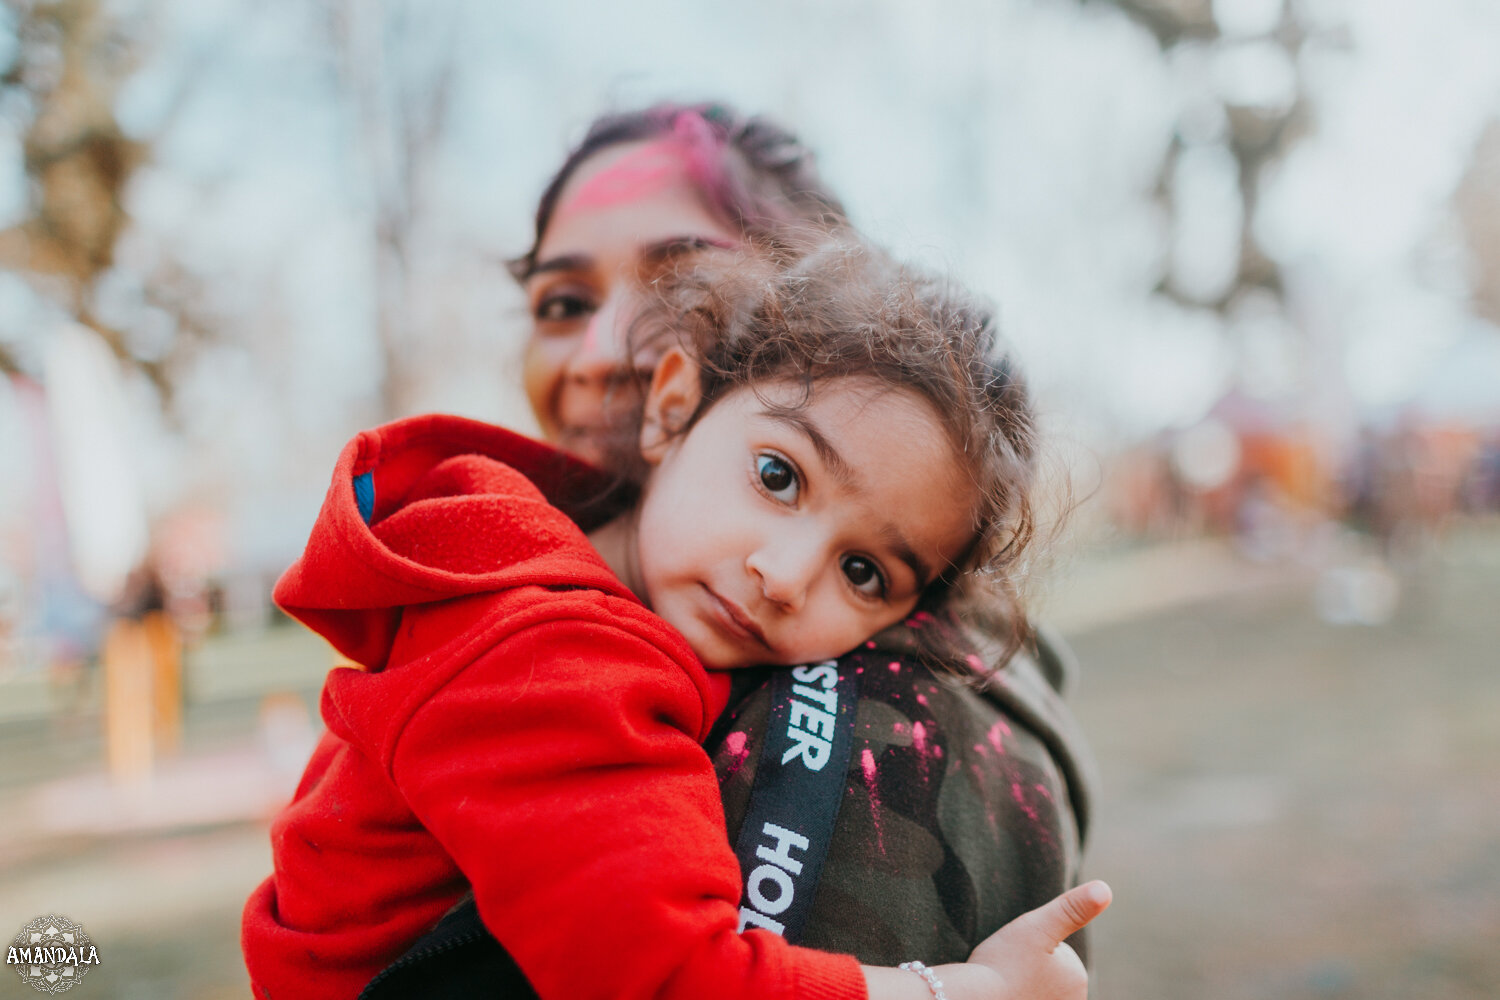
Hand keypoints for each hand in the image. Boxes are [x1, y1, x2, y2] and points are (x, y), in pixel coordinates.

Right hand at [965, 880, 1111, 999]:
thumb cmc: (1002, 963)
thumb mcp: (1037, 926)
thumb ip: (1072, 908)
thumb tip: (1105, 888)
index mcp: (1077, 978)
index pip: (1055, 951)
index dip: (1031, 946)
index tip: (1015, 956)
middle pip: (1047, 972)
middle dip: (1028, 967)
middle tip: (1008, 970)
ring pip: (1036, 987)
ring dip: (1021, 984)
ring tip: (1004, 985)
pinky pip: (1027, 997)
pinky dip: (1016, 995)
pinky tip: (1005, 995)